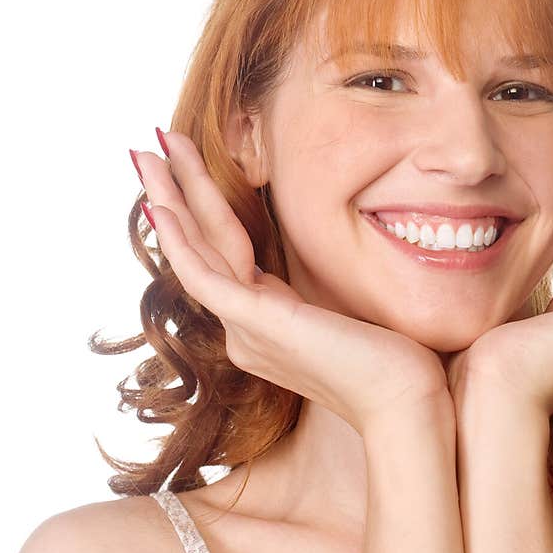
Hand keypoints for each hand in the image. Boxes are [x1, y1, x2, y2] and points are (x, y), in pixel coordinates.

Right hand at [130, 130, 450, 436]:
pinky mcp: (256, 324)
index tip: (190, 174)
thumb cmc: (392, 361)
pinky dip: (180, 238)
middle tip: (150, 149)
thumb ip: (319, 294)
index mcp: (266, 323)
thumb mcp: (345, 313)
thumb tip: (321, 267)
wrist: (405, 403)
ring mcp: (246, 328)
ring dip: (170, 197)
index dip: (204, 212)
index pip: (223, 255)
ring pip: (194, 251)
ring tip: (147, 153)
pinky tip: (161, 205)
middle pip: (201, 246)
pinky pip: (204, 274)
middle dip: (175, 192)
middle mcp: (245, 327)